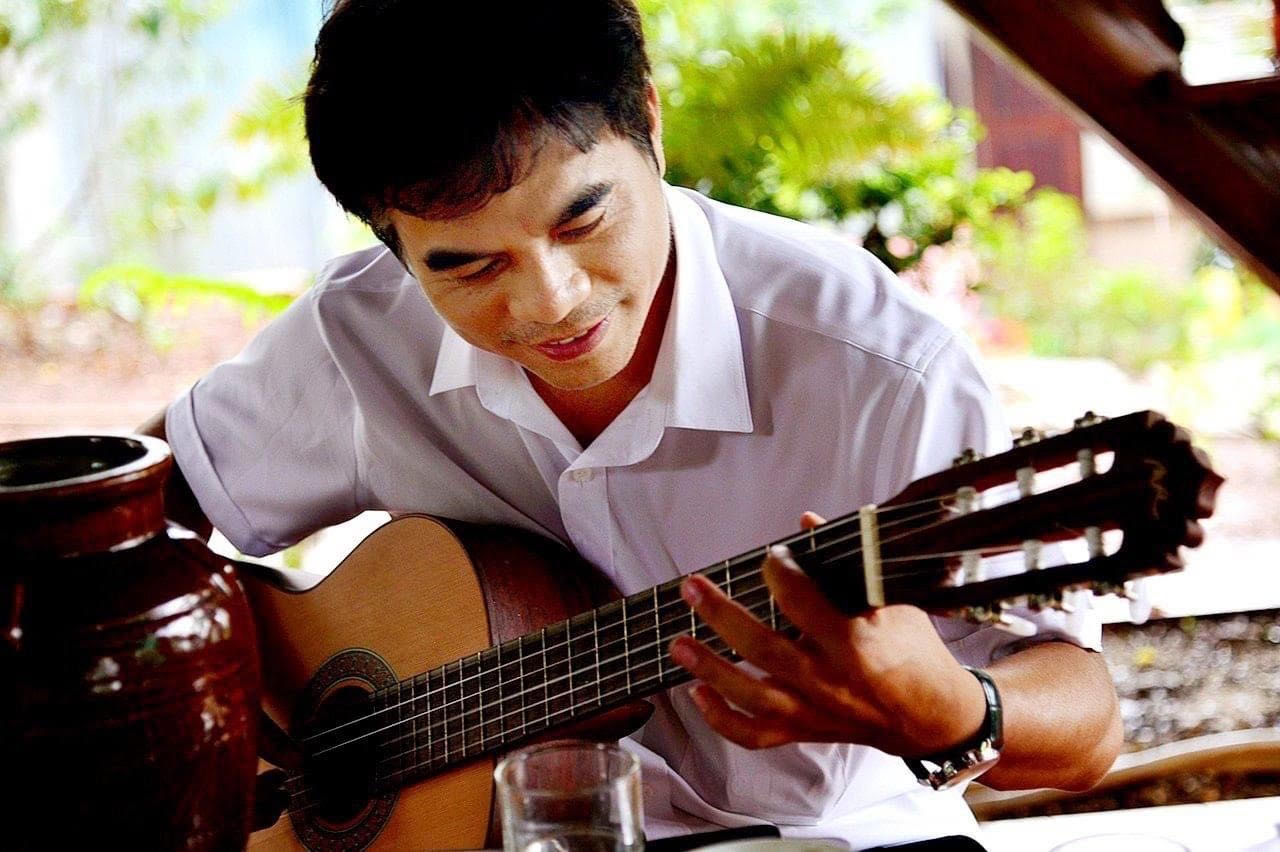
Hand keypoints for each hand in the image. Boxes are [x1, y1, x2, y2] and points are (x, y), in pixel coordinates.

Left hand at [669, 512, 985, 756]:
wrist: (934, 718)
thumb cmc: (915, 652)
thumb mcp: (894, 602)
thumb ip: (847, 564)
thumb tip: (806, 521)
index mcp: (857, 644)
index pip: (805, 604)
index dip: (781, 573)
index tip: (771, 554)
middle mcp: (830, 682)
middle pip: (765, 650)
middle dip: (722, 616)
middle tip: (692, 587)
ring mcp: (815, 712)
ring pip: (752, 696)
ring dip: (710, 669)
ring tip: (678, 643)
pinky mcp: (805, 732)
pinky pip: (756, 735)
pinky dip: (721, 719)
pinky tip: (697, 693)